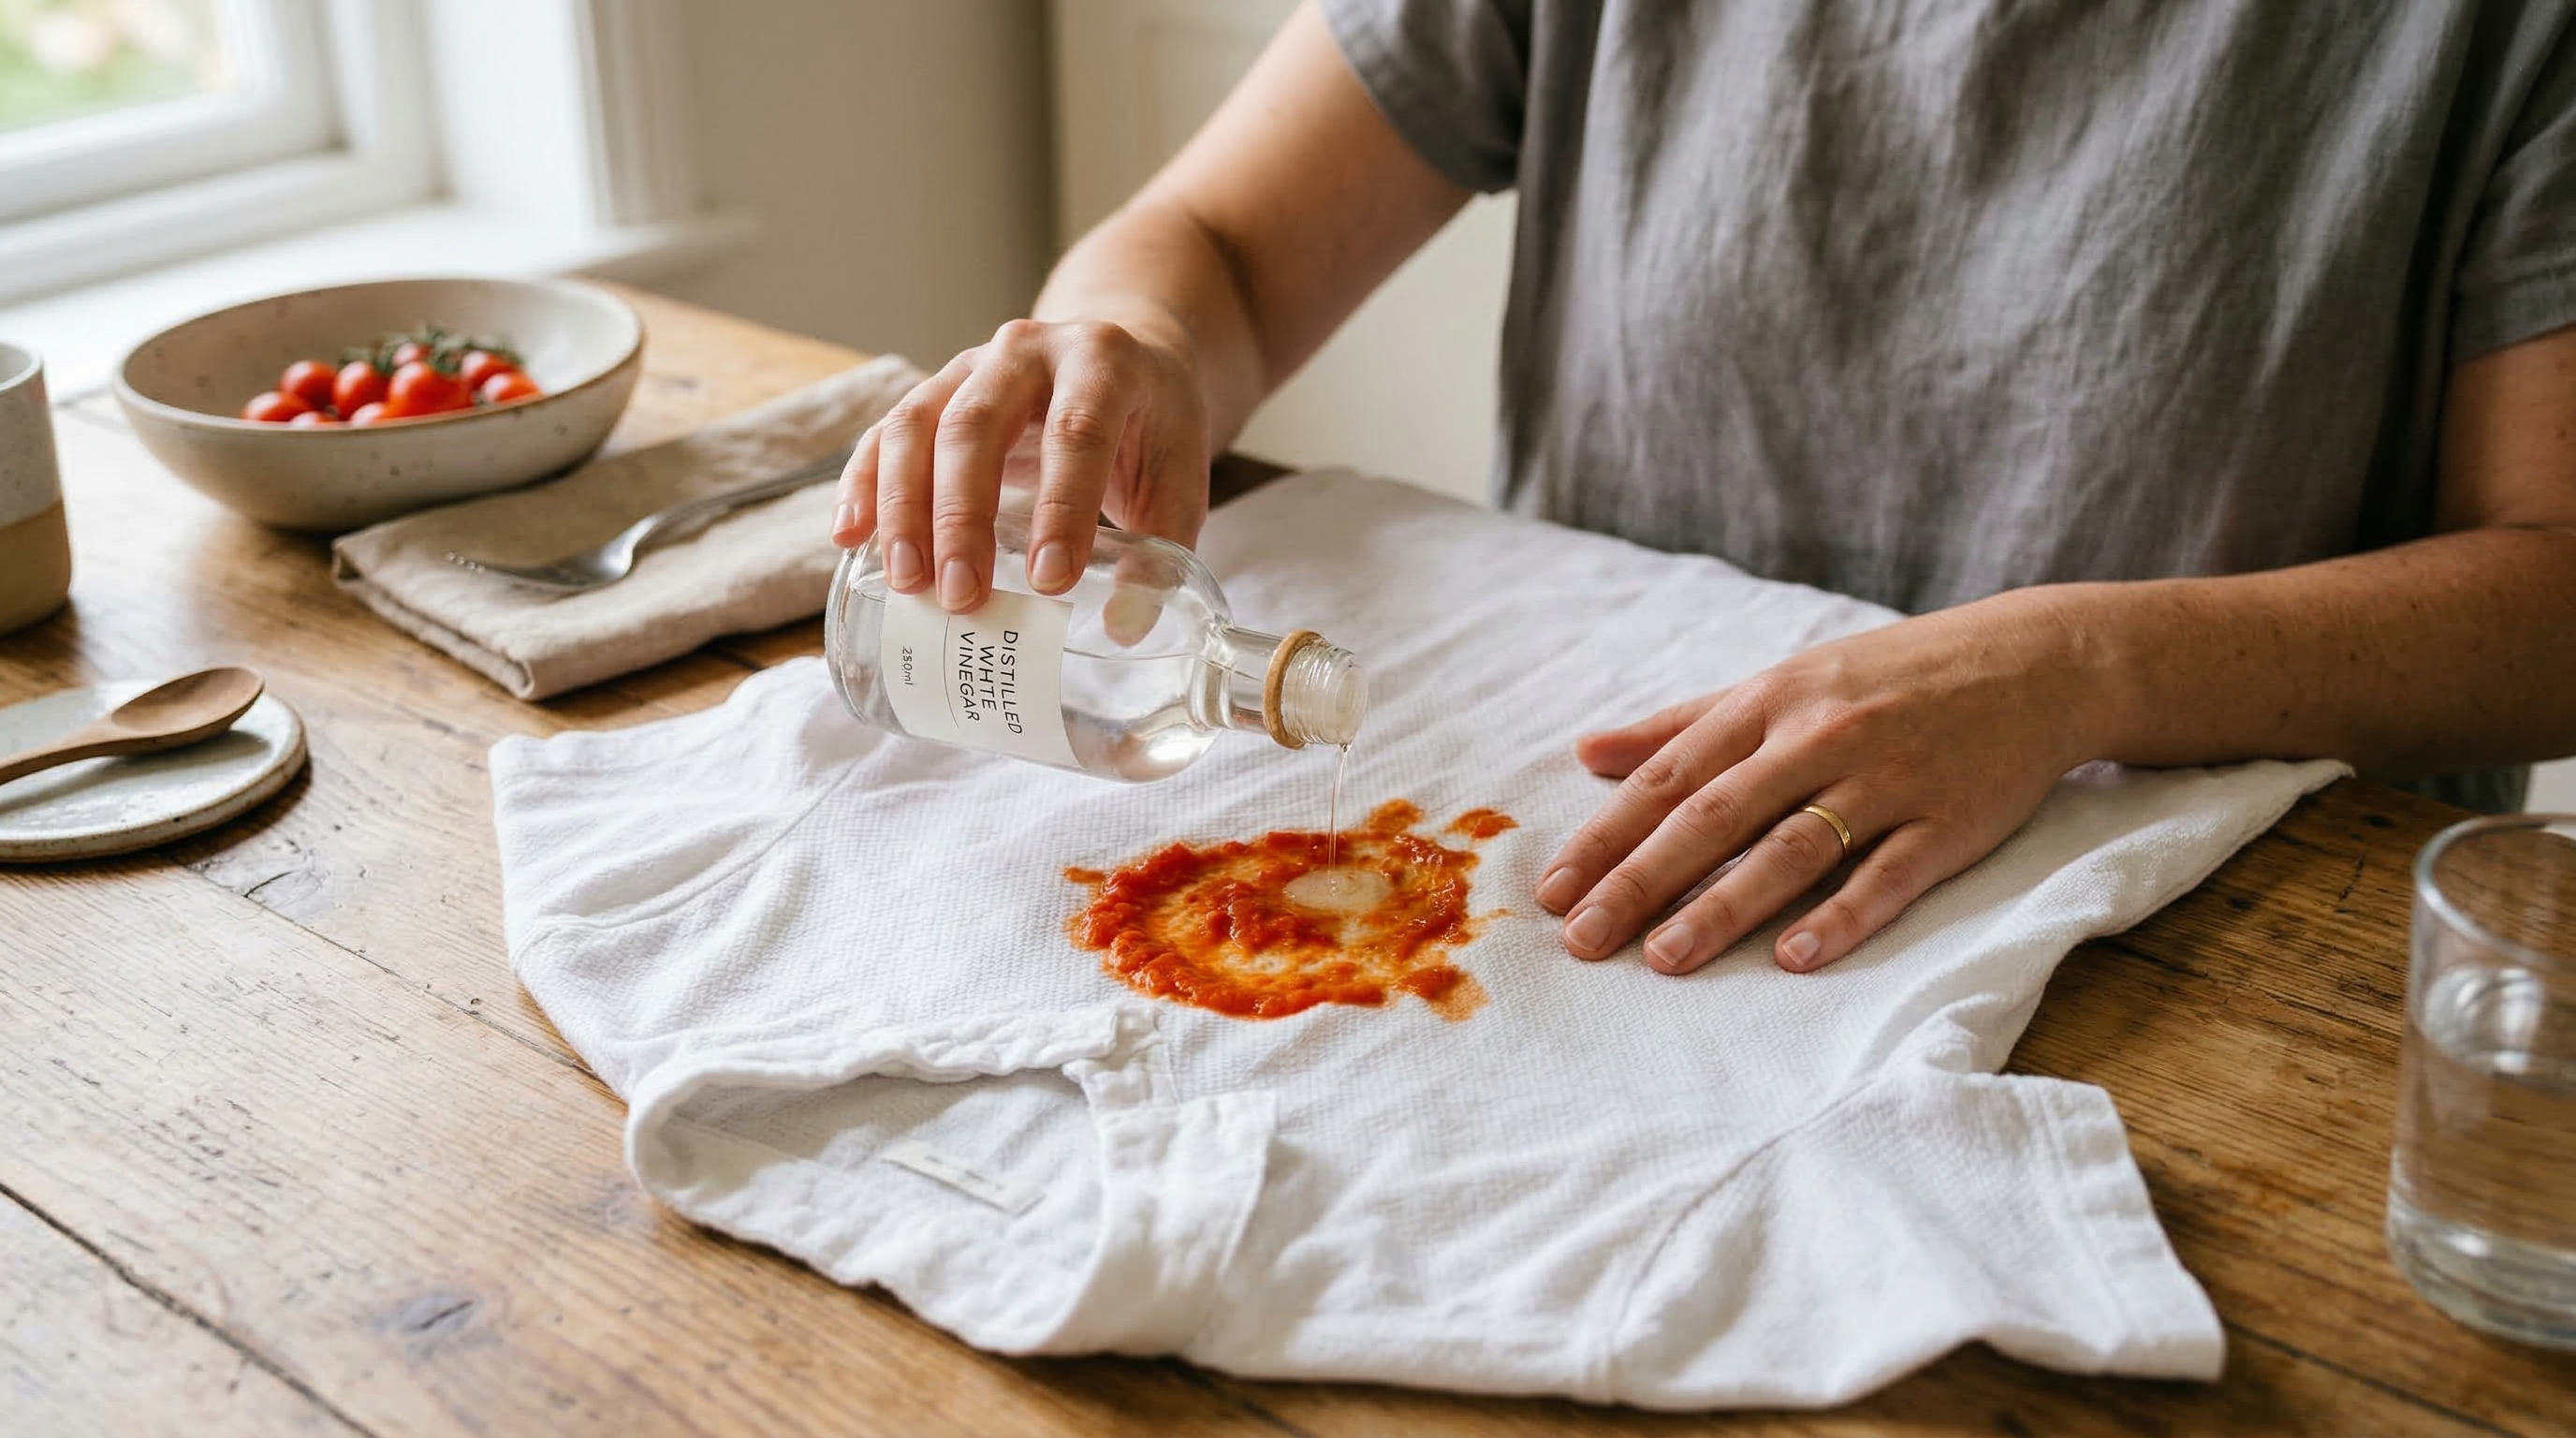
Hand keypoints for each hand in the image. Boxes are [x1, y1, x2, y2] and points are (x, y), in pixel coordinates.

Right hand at [831, 317, 1212, 611]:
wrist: (1118, 357)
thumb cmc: (1147, 425)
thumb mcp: (1177, 473)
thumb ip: (1163, 544)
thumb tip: (1124, 627)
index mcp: (1102, 362)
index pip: (1075, 430)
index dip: (1060, 506)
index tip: (1050, 582)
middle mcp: (1027, 351)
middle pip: (976, 425)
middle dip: (962, 516)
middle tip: (962, 595)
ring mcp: (970, 366)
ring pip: (917, 425)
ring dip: (904, 509)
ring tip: (909, 583)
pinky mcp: (934, 391)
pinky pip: (885, 432)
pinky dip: (863, 483)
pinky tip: (849, 535)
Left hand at [1536, 593, 2106, 974]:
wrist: (2035, 662)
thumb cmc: (1890, 676)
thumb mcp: (1784, 681)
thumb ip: (1684, 723)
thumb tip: (1589, 751)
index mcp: (1770, 702)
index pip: (1671, 777)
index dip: (1608, 835)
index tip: (1554, 889)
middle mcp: (1819, 738)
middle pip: (1715, 816)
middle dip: (1641, 879)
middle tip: (1584, 940)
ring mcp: (1886, 781)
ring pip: (1791, 850)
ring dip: (1724, 906)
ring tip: (1664, 958)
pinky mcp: (1948, 823)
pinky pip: (1887, 876)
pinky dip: (1841, 915)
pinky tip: (1795, 957)